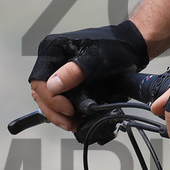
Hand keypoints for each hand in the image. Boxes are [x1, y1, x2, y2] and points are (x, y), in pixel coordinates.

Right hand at [28, 20, 148, 129]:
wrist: (130, 47)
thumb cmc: (116, 47)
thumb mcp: (95, 59)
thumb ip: (73, 72)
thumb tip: (52, 86)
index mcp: (52, 48)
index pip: (39, 81)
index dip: (52, 100)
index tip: (69, 110)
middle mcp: (52, 57)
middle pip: (41, 92)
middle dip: (54, 111)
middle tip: (71, 122)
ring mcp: (59, 68)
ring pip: (48, 97)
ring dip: (59, 113)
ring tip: (74, 122)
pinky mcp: (67, 78)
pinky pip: (59, 97)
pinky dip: (65, 109)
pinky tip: (76, 117)